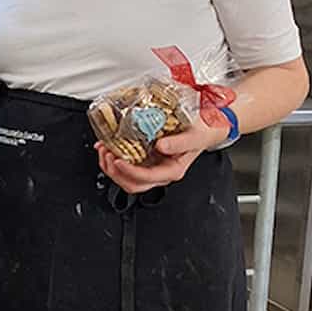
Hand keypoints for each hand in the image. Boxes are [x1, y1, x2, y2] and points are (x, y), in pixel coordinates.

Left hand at [96, 116, 227, 193]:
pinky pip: (127, 164)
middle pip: (133, 184)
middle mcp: (160, 171)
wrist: (207, 126)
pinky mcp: (146, 158)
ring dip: (111, 166)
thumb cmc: (203, 132)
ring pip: (127, 178)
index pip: (147, 178)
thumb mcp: (195, 135)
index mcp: (172, 170)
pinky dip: (113, 157)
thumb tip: (161, 146)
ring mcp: (152, 166)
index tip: (119, 160)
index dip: (129, 171)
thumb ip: (179, 143)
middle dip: (115, 172)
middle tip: (107, 154)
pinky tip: (107, 146)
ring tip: (104, 149)